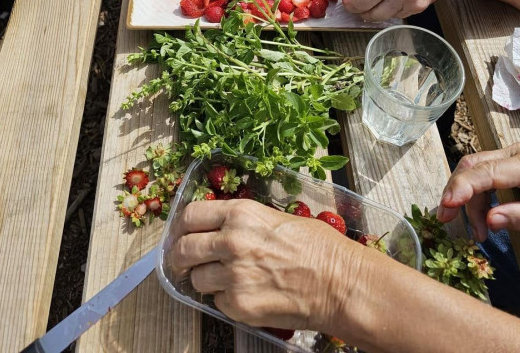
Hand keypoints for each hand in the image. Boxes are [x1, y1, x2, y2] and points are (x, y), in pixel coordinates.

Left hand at [172, 199, 359, 334]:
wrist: (339, 282)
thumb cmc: (317, 247)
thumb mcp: (275, 218)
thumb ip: (243, 222)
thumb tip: (222, 227)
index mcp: (240, 214)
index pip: (191, 215)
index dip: (181, 226)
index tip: (181, 233)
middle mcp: (231, 242)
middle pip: (184, 249)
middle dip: (180, 256)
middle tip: (184, 261)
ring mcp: (233, 276)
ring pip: (196, 279)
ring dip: (204, 280)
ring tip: (223, 279)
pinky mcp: (239, 306)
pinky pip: (217, 302)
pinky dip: (226, 300)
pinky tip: (246, 294)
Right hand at [437, 144, 519, 239]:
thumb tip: (490, 221)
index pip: (486, 172)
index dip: (463, 188)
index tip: (447, 207)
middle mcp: (518, 153)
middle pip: (473, 164)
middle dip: (456, 191)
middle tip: (447, 220)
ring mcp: (516, 155)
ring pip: (477, 168)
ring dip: (470, 198)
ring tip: (479, 232)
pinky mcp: (516, 162)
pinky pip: (488, 172)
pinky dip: (481, 194)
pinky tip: (486, 217)